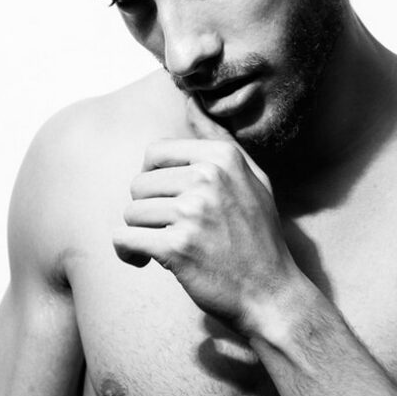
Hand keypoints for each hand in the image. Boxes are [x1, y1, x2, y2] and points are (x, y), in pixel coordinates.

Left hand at [113, 98, 301, 334]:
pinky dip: (127, 253)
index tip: (168, 202)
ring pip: (131, 212)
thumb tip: (189, 101)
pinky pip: (125, 238)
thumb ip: (219, 140)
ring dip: (139, 233)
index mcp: (222, 158)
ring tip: (162, 249)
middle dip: (148, 210)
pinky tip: (144, 262)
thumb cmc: (260, 239)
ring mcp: (192, 212)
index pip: (156, 152)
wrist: (271, 295)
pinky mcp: (176, 246)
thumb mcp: (254, 180)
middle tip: (169, 231)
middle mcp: (207, 179)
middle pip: (139, 183)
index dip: (155, 180)